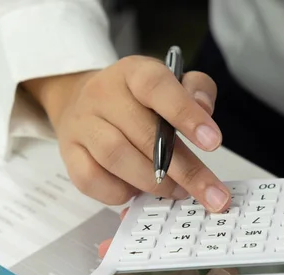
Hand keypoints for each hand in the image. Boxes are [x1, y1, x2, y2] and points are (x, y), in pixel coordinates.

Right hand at [22, 56, 230, 211]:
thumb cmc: (138, 99)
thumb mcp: (171, 83)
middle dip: (184, 169)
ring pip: (117, 158)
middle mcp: (103, 95)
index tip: (213, 142)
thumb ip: (196, 90)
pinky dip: (120, 192)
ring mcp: (82, 125)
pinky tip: (138, 191)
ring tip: (178, 191)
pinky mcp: (70, 154)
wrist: (83, 102)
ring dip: (154, 182)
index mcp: (133, 72)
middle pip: (144, 134)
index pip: (157, 86)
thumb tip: (204, 109)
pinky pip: (92, 180)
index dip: (186, 114)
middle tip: (211, 193)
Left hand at [97, 167, 283, 274]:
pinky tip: (168, 205)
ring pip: (212, 244)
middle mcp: (270, 259)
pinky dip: (196, 213)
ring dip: (174, 238)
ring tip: (132, 231)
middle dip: (171, 264)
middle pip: (215, 267)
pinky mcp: (256, 220)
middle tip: (125, 258)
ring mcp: (261, 240)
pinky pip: (221, 219)